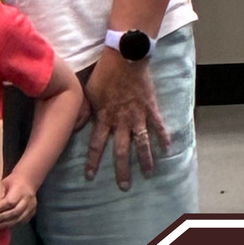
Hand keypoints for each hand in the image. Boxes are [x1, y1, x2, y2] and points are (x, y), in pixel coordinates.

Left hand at [0, 173, 36, 230]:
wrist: (28, 180)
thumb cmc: (13, 181)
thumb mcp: (5, 183)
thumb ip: (0, 194)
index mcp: (20, 190)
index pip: (10, 201)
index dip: (1, 207)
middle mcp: (28, 199)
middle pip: (15, 212)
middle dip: (2, 218)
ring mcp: (32, 207)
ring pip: (19, 218)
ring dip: (6, 224)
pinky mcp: (32, 212)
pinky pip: (22, 221)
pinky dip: (13, 224)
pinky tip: (4, 226)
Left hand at [83, 47, 169, 189]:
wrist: (124, 57)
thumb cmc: (103, 72)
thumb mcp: (88, 92)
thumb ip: (84, 110)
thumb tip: (75, 124)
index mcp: (104, 117)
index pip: (96, 144)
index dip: (92, 161)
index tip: (90, 176)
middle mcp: (121, 121)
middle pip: (121, 150)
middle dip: (122, 170)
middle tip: (124, 187)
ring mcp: (137, 115)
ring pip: (142, 142)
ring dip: (145, 159)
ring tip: (148, 173)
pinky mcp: (150, 107)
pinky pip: (158, 125)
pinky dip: (164, 137)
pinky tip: (168, 149)